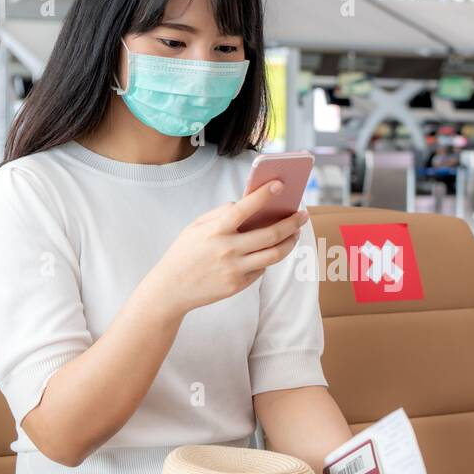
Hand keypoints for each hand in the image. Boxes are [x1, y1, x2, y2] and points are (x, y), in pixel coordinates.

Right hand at [143, 180, 307, 316]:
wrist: (170, 289)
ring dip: (289, 242)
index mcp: (215, 231)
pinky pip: (261, 269)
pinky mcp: (237, 285)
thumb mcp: (196, 227)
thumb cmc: (184, 253)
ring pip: (274, 255)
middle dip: (291, 223)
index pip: (244, 208)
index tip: (280, 184)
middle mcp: (227, 250)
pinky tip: (270, 250)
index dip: (264, 195)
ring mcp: (234, 270)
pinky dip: (267, 258)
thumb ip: (221, 214)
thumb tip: (248, 205)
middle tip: (302, 215)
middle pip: (270, 235)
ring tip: (295, 233)